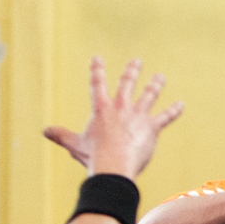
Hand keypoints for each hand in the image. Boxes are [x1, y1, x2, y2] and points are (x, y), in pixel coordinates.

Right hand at [43, 57, 182, 179]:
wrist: (114, 165)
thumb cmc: (93, 156)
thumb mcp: (74, 144)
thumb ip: (61, 135)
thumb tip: (44, 131)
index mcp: (101, 108)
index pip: (97, 84)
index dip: (97, 69)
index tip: (97, 58)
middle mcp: (120, 107)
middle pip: (127, 83)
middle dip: (132, 71)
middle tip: (137, 61)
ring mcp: (138, 116)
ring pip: (149, 95)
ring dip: (155, 85)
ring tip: (160, 77)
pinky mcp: (152, 128)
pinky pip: (166, 117)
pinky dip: (174, 111)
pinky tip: (181, 105)